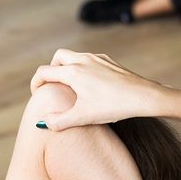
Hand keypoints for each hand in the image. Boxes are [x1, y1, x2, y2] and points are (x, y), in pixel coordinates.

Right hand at [30, 49, 163, 129]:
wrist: (143, 97)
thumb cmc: (113, 106)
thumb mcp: (82, 117)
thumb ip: (59, 121)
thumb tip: (42, 123)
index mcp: (73, 72)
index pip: (45, 72)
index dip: (36, 84)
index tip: (37, 95)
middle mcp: (83, 60)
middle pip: (58, 57)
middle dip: (51, 69)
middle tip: (53, 86)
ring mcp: (98, 59)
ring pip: (75, 56)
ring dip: (67, 67)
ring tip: (71, 87)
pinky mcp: (110, 62)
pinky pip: (90, 60)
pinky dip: (83, 68)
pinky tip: (91, 85)